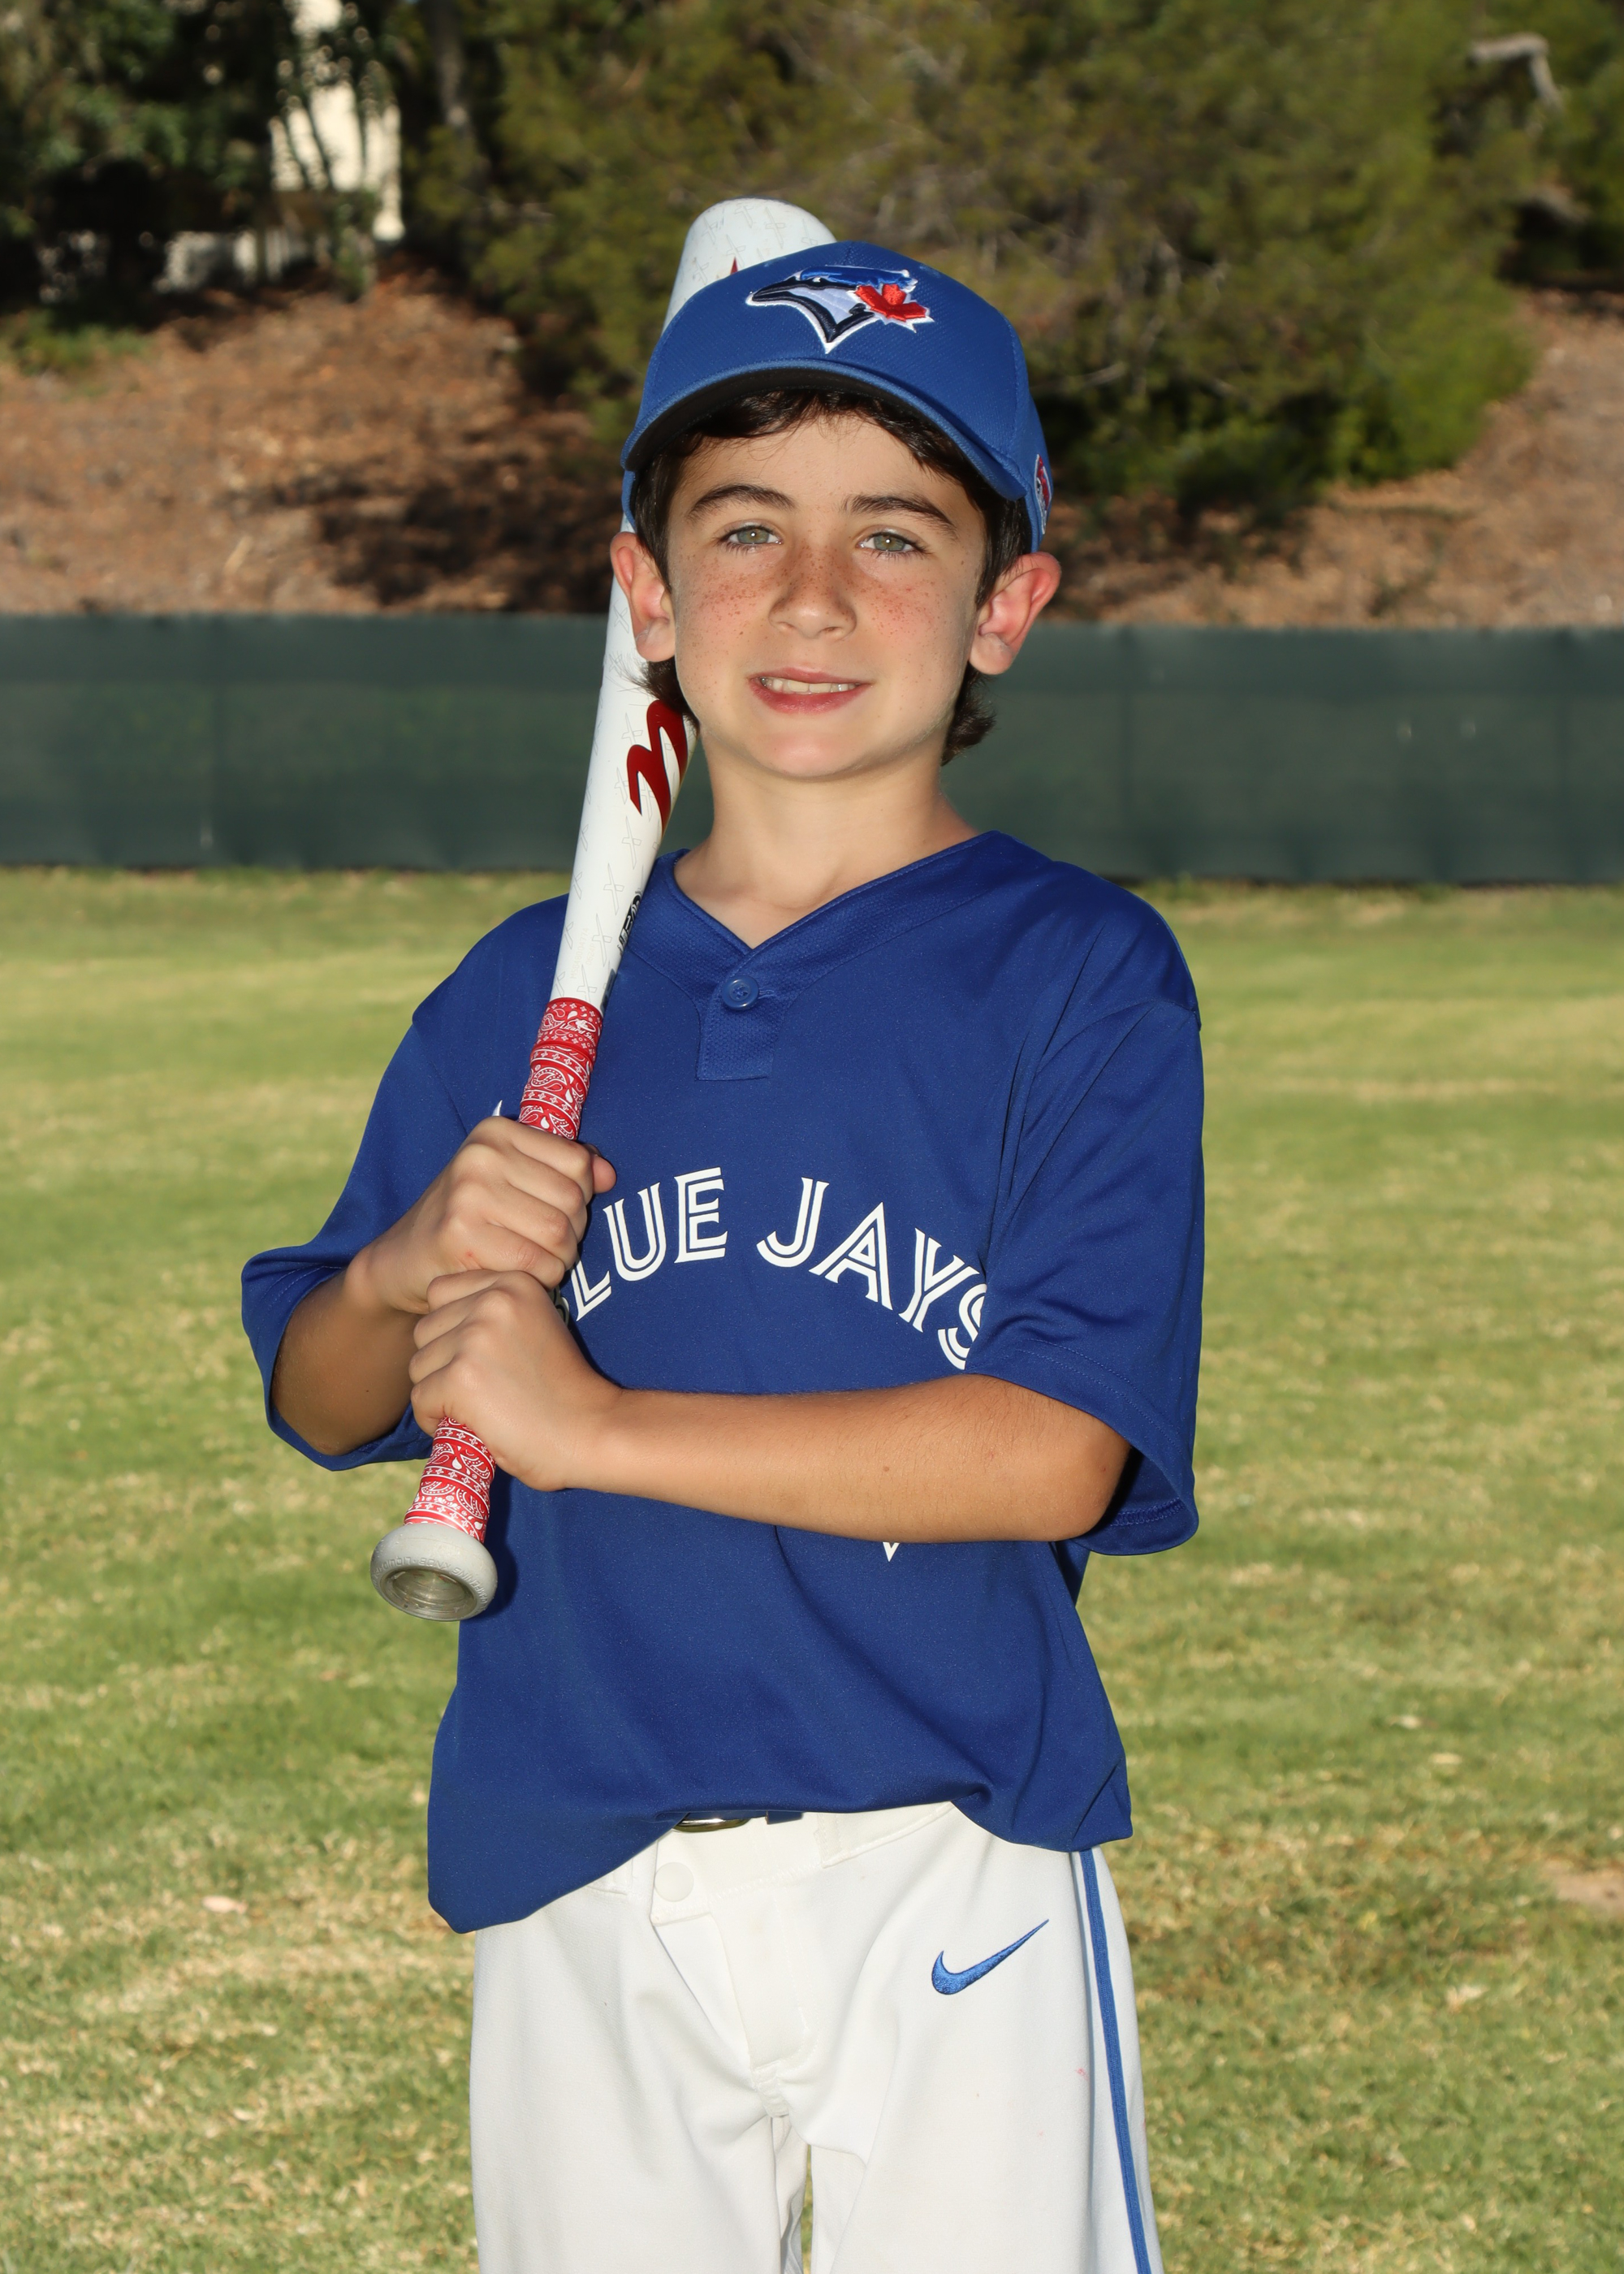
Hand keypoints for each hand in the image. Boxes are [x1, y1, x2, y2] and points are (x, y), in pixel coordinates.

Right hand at [354, 1120, 615, 1317]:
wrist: (405, 1258)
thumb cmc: (471, 1217)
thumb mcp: (514, 1179)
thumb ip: (565, 1169)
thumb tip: (609, 1176)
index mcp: (496, 1132)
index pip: (578, 1162)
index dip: (582, 1196)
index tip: (557, 1212)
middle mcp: (481, 1156)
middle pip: (572, 1201)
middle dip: (573, 1233)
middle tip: (549, 1246)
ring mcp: (468, 1195)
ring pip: (559, 1235)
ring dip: (559, 1260)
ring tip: (538, 1261)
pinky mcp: (461, 1236)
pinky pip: (535, 1266)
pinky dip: (540, 1279)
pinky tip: (520, 1276)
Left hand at [407, 1270, 620, 1490]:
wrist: (592, 1432)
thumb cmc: (565, 1390)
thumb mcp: (536, 1325)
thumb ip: (495, 1313)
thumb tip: (441, 1322)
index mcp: (514, 1282)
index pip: (441, 1293)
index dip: (453, 1331)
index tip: (484, 1359)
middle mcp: (493, 1300)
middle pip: (425, 1330)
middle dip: (442, 1363)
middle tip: (484, 1390)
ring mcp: (475, 1338)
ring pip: (419, 1366)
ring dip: (439, 1393)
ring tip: (480, 1409)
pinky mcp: (461, 1378)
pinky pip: (421, 1400)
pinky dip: (436, 1420)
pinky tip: (472, 1426)